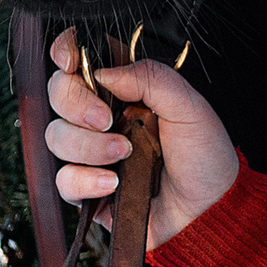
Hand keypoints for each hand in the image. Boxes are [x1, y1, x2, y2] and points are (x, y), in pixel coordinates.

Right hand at [43, 38, 240, 250]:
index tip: (71, 64)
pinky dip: (86, 180)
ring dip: (89, 146)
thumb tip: (102, 71)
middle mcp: (103, 118)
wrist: (209, 211)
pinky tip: (113, 183)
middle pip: (58, 95)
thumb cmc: (204, 157)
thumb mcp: (189, 107)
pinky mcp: (87, 189)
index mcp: (125, 91)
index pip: (81, 62)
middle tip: (108, 120)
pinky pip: (63, 179)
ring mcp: (92, 154)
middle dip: (77, 104)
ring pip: (57, 137)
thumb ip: (150, 78)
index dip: (66, 54)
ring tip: (125, 154)